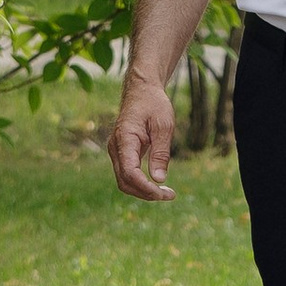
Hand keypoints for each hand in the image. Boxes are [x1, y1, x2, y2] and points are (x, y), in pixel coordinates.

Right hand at [108, 73, 174, 202]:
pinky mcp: (121, 153)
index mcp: (124, 139)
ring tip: (166, 192)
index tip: (164, 194)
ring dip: (143, 190)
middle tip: (170, 195)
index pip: (130, 173)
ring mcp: (116, 151)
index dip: (145, 188)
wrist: (142, 90)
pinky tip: (156, 184)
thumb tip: (159, 180)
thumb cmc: (154, 104)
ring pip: (124, 181)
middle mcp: (115, 147)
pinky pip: (127, 174)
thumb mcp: (163, 126)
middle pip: (125, 182)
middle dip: (146, 193)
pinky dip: (140, 183)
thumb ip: (161, 153)